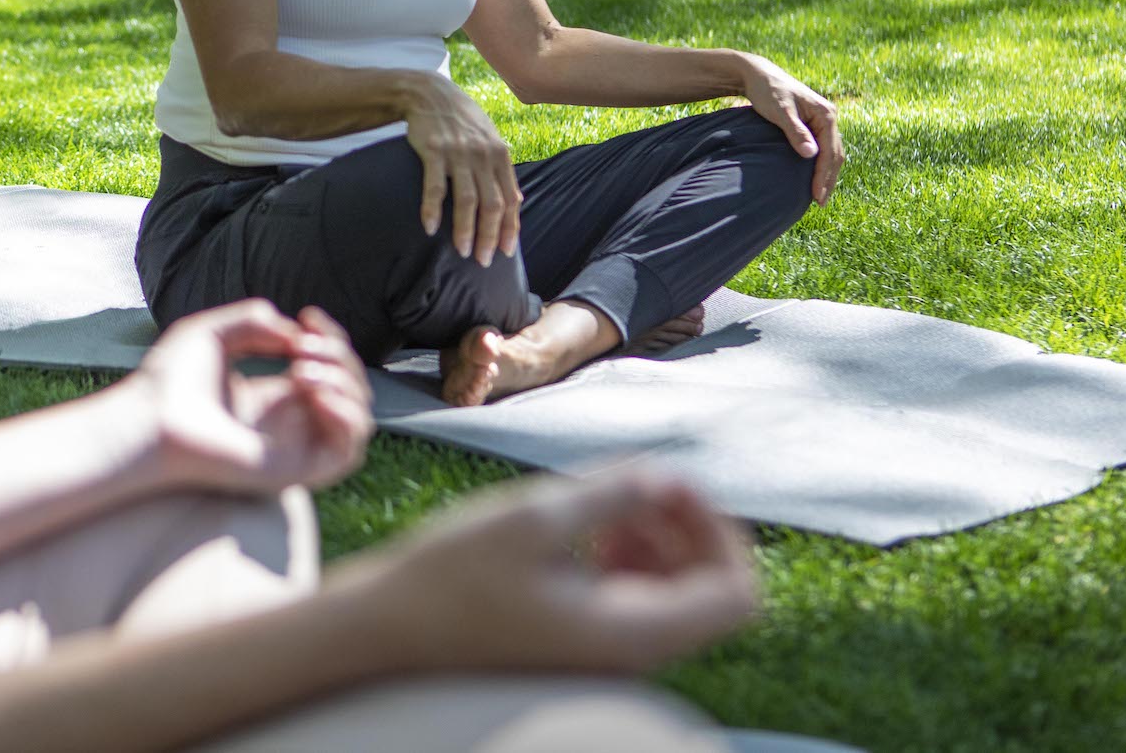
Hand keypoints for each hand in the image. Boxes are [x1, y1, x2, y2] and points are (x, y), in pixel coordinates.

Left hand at [132, 300, 373, 494]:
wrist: (149, 421)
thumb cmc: (169, 382)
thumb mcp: (214, 333)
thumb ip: (255, 321)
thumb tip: (295, 335)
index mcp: (272, 398)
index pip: (327, 368)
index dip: (330, 337)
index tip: (308, 315)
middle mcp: (289, 425)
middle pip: (349, 388)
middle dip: (339, 356)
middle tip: (303, 346)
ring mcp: (295, 450)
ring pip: (358, 419)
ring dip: (346, 384)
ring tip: (305, 369)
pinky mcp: (296, 473)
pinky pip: (348, 452)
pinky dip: (346, 416)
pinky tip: (314, 391)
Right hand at [358, 470, 756, 676]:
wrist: (389, 629)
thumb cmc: (451, 576)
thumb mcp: (532, 518)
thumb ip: (610, 494)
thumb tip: (668, 473)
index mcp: (631, 635)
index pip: (736, 593)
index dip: (718, 528)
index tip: (669, 481)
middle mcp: (632, 653)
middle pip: (715, 591)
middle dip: (690, 525)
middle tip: (640, 479)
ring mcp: (610, 649)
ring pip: (679, 592)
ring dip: (661, 535)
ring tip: (609, 498)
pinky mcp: (585, 638)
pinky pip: (641, 596)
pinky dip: (632, 553)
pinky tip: (589, 525)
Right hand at [401, 73, 521, 263]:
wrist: (430, 93)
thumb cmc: (462, 120)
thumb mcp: (490, 139)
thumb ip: (503, 170)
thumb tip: (518, 200)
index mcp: (500, 154)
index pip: (510, 199)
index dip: (509, 228)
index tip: (505, 252)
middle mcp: (483, 155)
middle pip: (492, 204)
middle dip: (489, 236)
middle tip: (482, 260)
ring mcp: (458, 153)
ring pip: (467, 200)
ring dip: (465, 229)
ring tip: (462, 251)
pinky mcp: (433, 151)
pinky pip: (434, 187)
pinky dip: (433, 210)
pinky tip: (430, 228)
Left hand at [737, 54, 842, 202]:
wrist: (758, 75)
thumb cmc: (767, 92)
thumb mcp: (780, 111)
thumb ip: (795, 132)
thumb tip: (811, 155)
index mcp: (826, 114)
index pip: (830, 152)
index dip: (824, 176)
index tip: (816, 196)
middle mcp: (829, 117)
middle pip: (835, 155)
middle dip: (828, 179)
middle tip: (820, 203)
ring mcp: (822, 121)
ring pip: (831, 153)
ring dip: (826, 174)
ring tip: (819, 196)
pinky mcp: (814, 124)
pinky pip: (823, 148)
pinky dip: (821, 165)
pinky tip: (813, 178)